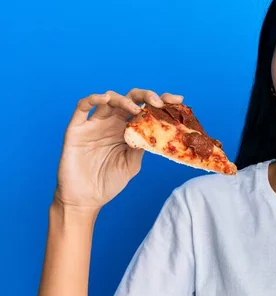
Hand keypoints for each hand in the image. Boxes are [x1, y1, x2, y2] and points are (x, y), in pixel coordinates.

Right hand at [53, 88, 183, 212]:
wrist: (85, 199)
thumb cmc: (109, 182)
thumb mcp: (132, 164)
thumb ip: (141, 146)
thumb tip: (155, 132)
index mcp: (127, 130)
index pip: (145, 109)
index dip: (161, 101)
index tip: (178, 100)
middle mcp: (112, 123)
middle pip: (130, 99)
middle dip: (146, 96)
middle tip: (158, 103)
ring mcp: (94, 124)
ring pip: (109, 99)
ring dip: (124, 99)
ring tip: (136, 109)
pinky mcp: (77, 128)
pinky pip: (82, 106)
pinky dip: (93, 98)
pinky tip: (105, 99)